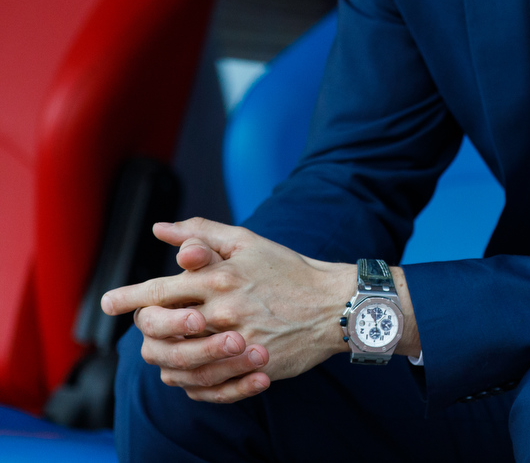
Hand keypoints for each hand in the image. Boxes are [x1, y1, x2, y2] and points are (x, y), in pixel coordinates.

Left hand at [101, 219, 414, 402]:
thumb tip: (161, 229)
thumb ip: (202, 233)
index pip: (159, 289)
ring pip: (177, 360)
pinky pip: (205, 384)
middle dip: (143, 329)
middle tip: (140, 328)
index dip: (129, 296)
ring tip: (166, 351)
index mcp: (219, 276)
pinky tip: (190, 371)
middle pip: (159, 328)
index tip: (108, 302)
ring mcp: (236, 340)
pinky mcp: (250, 365)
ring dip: (165, 356)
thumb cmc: (290, 269)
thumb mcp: (248, 242)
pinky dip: (191, 381)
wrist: (336, 304)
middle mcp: (223, 309)